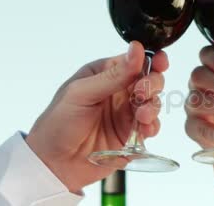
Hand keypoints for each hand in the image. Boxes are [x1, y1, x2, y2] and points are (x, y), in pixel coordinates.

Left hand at [25, 41, 166, 192]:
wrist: (52, 165)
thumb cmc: (58, 123)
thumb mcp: (82, 93)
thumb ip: (113, 75)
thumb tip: (137, 49)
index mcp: (105, 74)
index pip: (134, 61)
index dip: (151, 60)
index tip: (161, 62)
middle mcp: (119, 91)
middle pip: (149, 80)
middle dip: (152, 85)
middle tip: (143, 94)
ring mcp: (126, 113)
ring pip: (153, 102)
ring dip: (152, 106)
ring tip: (142, 116)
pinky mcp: (131, 135)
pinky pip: (151, 126)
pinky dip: (152, 126)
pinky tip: (146, 129)